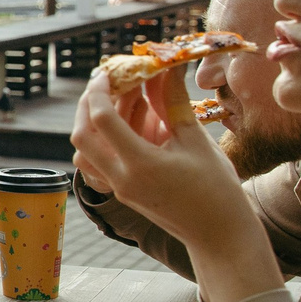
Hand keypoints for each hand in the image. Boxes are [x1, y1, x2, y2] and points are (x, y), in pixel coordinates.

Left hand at [72, 72, 282, 301]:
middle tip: (107, 82)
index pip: (102, 120)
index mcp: (140, 165)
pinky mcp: (122, 193)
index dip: (101, 90)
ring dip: (94, 123)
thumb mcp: (197, 140)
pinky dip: (101, 142)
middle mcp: (122, 179)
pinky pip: (96, 165)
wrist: (218, 233)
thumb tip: (165, 68)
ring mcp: (118, 189)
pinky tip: (127, 126)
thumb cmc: (216, 188)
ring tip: (124, 103)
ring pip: (85, 151)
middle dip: (88, 104)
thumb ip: (174, 102)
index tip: (108, 70)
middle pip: (82, 136)